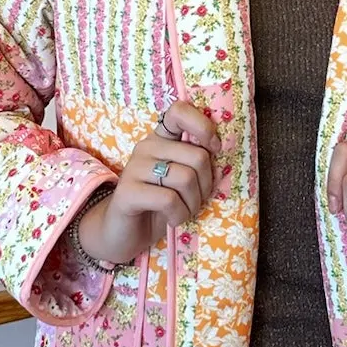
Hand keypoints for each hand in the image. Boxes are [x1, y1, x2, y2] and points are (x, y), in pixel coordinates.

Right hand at [78, 102, 220, 265]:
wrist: (125, 234)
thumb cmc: (160, 206)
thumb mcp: (183, 181)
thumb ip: (197, 163)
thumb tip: (221, 152)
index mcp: (162, 138)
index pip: (179, 111)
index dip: (203, 127)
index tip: (213, 149)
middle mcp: (146, 146)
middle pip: (197, 156)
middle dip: (206, 186)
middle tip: (196, 200)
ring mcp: (134, 167)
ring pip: (186, 178)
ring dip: (193, 203)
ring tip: (184, 211)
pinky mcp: (127, 191)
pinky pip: (169, 199)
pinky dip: (179, 214)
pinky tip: (172, 220)